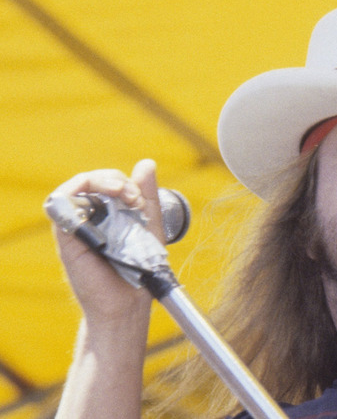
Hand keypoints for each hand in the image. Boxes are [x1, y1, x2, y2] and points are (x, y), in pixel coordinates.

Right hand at [49, 159, 163, 324]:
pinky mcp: (66, 238)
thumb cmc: (140, 267)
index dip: (122, 181)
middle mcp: (90, 217)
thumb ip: (147, 196)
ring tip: (120, 194)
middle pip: (91, 180)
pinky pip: (59, 206)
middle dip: (113, 179)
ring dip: (98, 182)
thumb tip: (146, 163)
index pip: (107, 181)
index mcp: (110, 213)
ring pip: (75, 188)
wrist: (129, 301)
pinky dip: (74, 195)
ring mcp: (77, 226)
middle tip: (131, 196)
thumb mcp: (149, 224)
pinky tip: (95, 200)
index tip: (138, 198)